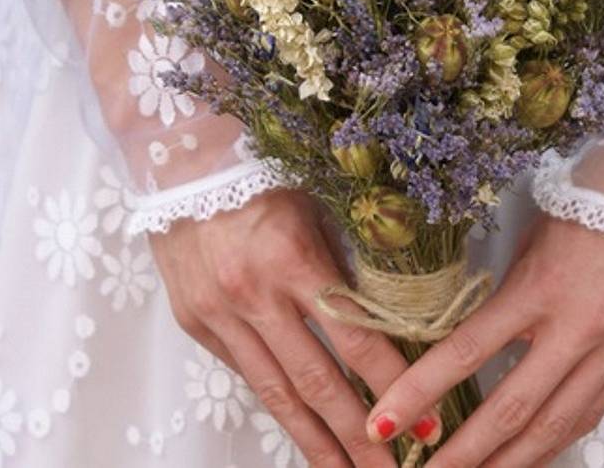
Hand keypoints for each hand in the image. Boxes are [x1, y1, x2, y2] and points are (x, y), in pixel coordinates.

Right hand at [150, 189, 438, 466]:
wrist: (182, 163)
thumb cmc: (265, 174)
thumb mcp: (317, 206)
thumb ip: (346, 261)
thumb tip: (389, 315)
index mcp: (293, 258)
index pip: (354, 339)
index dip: (392, 384)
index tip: (422, 422)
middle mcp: (253, 294)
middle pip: (315, 382)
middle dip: (357, 436)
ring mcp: (219, 314)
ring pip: (274, 393)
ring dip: (314, 440)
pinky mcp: (195, 324)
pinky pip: (244, 372)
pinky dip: (276, 402)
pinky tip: (302, 428)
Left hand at [366, 215, 603, 466]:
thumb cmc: (598, 198)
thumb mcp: (537, 235)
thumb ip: (512, 287)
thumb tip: (484, 328)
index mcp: (540, 287)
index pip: (468, 351)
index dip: (421, 390)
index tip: (384, 419)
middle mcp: (577, 329)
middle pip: (511, 408)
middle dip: (464, 452)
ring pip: (555, 426)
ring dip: (510, 462)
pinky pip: (591, 413)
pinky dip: (555, 440)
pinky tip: (531, 456)